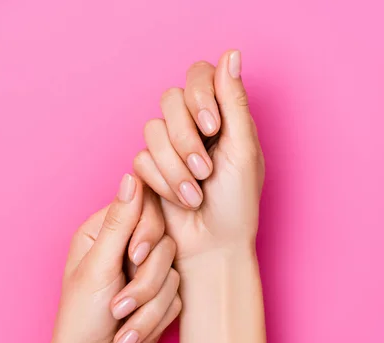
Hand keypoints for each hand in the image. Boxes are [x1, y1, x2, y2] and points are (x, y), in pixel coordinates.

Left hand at [38, 174, 180, 342]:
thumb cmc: (83, 318)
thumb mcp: (98, 267)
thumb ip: (119, 223)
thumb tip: (131, 177)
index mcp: (104, 232)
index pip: (143, 208)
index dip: (147, 231)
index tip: (133, 256)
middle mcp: (127, 247)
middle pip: (163, 240)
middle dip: (145, 278)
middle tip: (119, 302)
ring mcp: (146, 270)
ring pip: (172, 270)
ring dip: (147, 304)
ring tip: (121, 321)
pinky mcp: (162, 294)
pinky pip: (176, 295)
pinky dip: (154, 317)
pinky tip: (132, 331)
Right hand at [133, 50, 264, 266]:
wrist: (213, 247)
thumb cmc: (237, 203)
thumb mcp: (242, 149)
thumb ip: (233, 101)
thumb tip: (231, 53)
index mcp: (221, 115)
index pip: (198, 75)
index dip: (199, 95)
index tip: (213, 127)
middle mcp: (192, 126)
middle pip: (170, 100)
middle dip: (186, 138)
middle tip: (206, 169)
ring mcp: (168, 147)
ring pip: (151, 130)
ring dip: (175, 166)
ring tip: (196, 194)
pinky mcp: (148, 169)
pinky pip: (141, 160)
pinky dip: (163, 182)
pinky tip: (181, 200)